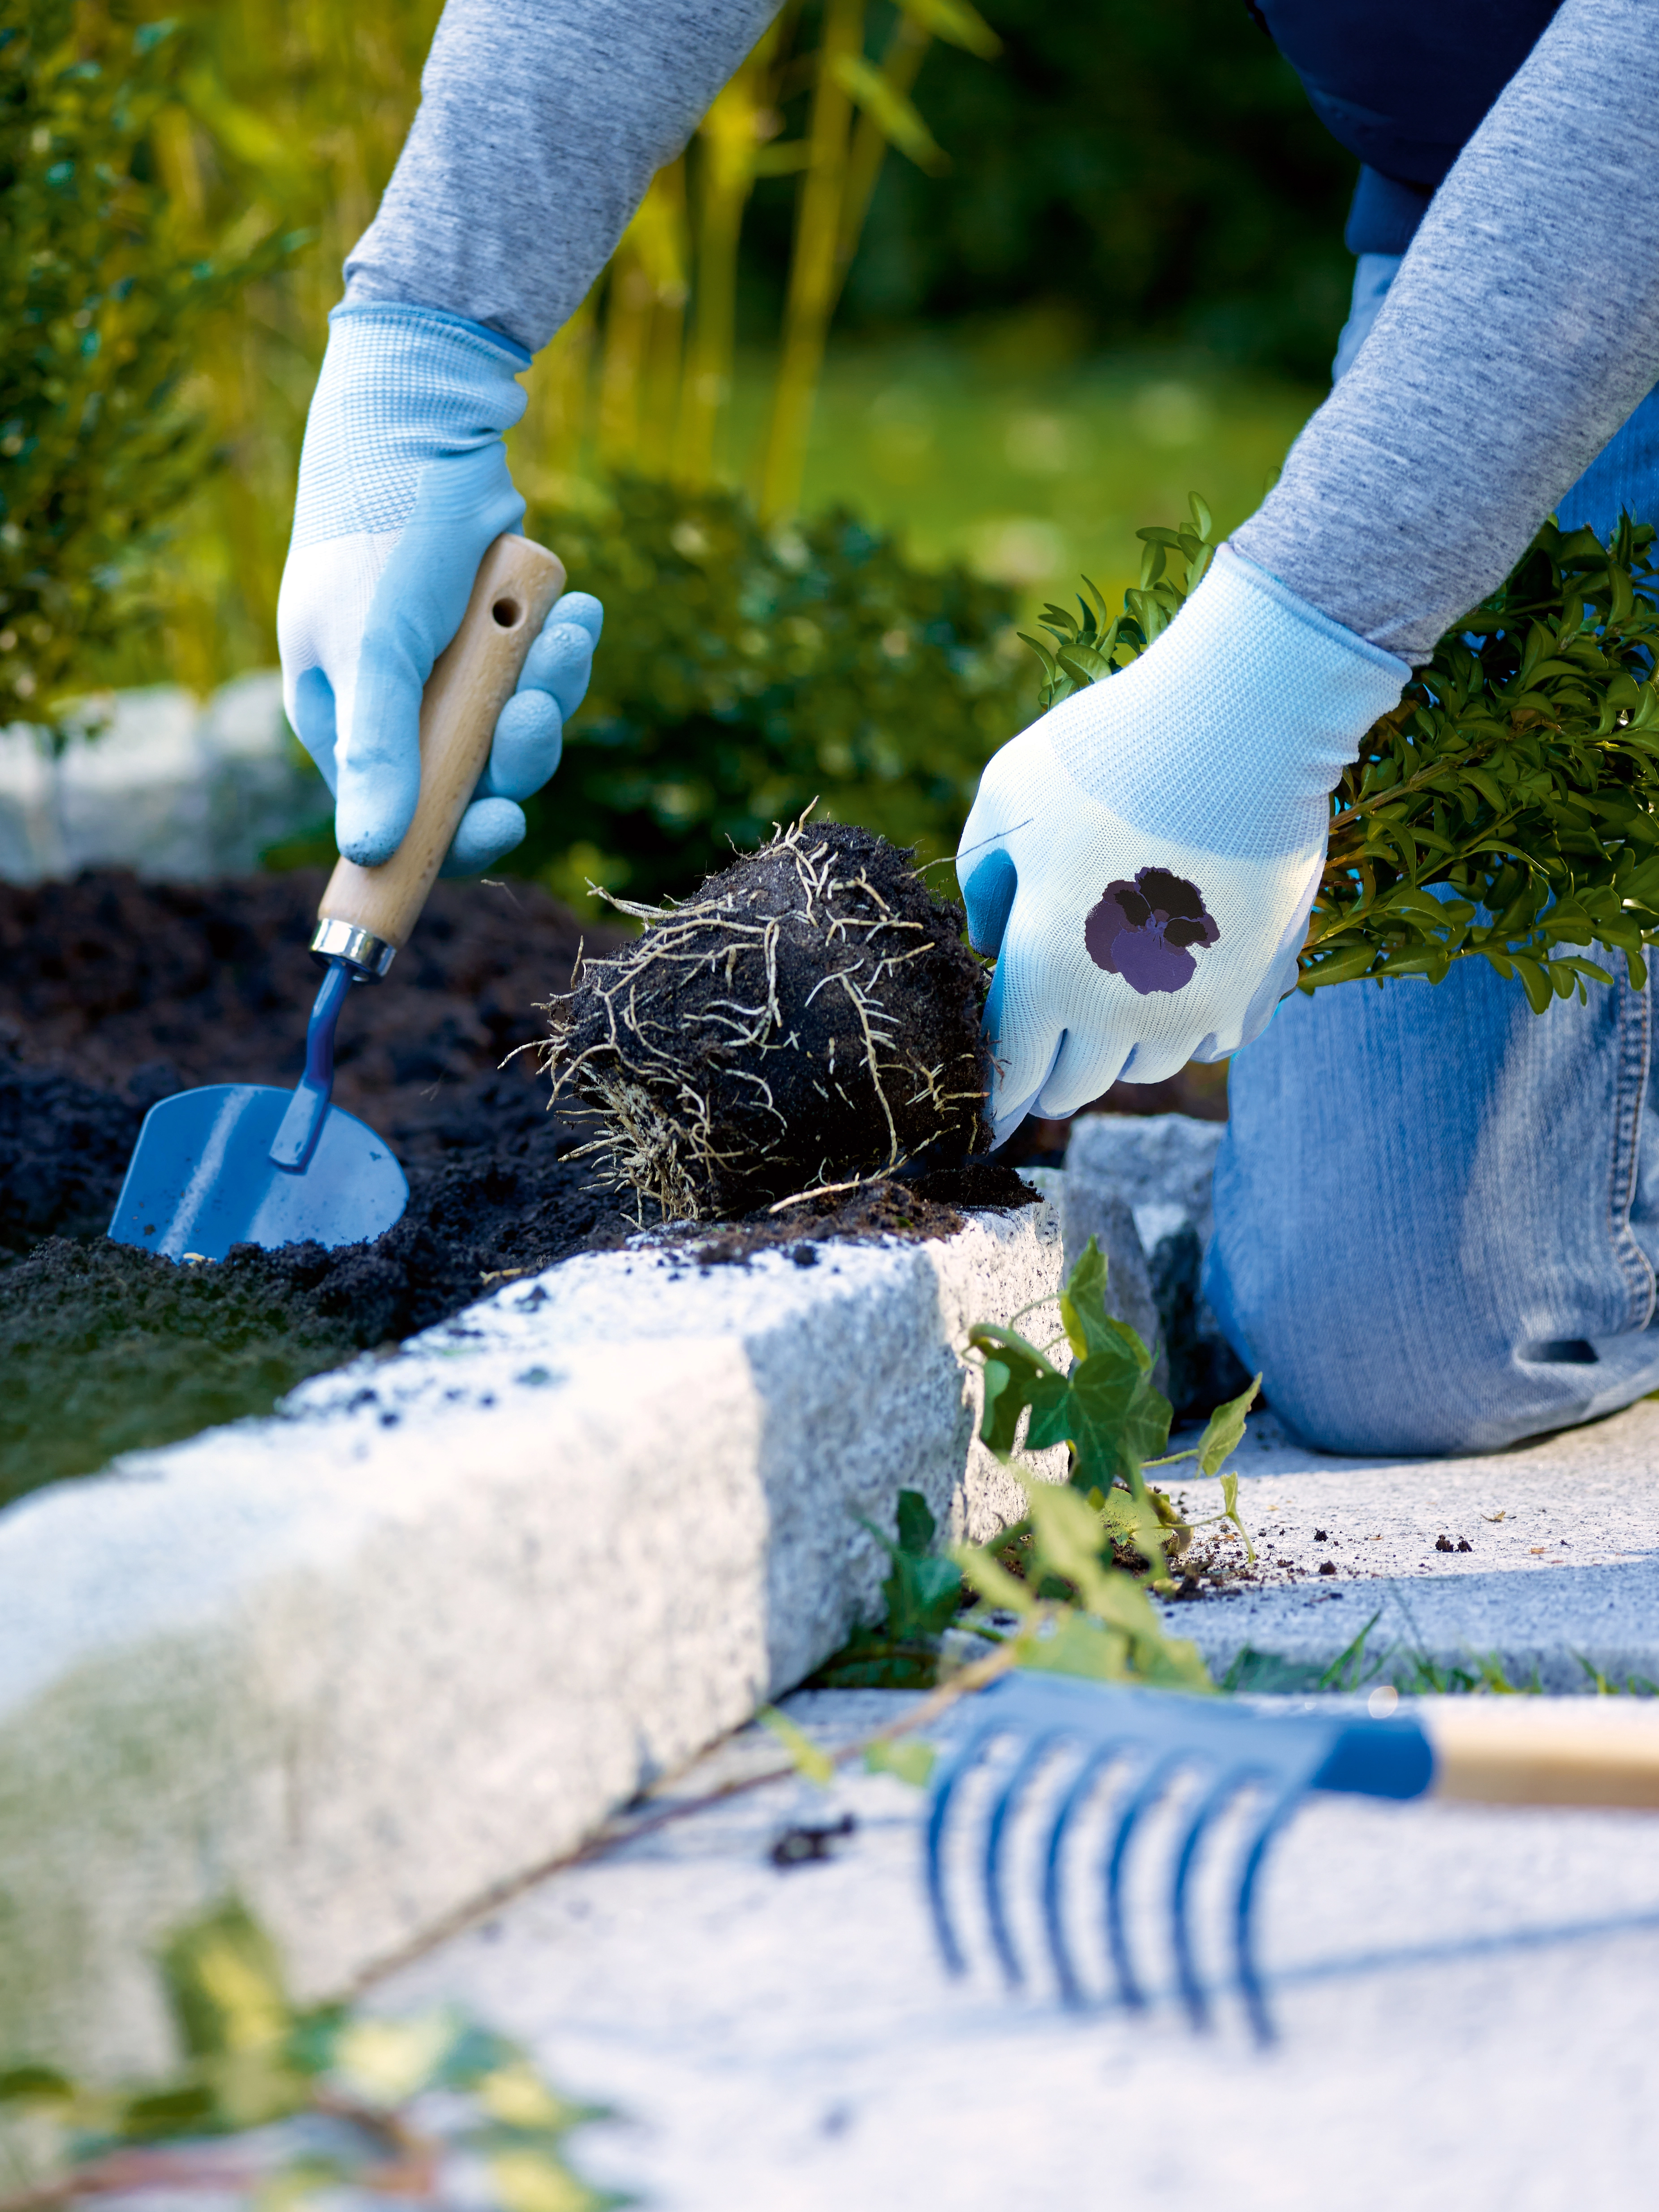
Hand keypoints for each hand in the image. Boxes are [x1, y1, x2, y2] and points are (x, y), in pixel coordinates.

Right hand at [277, 301, 601, 874]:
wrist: (425, 425)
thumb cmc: (382, 536)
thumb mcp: (373, 649)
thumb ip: (378, 752)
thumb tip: (369, 852)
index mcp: (344, 723)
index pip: (400, 822)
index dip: (452, 838)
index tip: (503, 822)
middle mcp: (397, 709)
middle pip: (475, 785)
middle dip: (518, 750)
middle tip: (538, 705)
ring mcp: (450, 674)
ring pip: (519, 731)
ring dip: (550, 691)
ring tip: (565, 636)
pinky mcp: (497, 639)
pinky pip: (542, 678)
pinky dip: (565, 651)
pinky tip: (580, 614)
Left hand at [957, 546, 1407, 1141]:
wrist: (1242, 728)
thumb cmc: (1108, 754)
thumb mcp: (1005, 798)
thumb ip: (983, 879)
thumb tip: (990, 939)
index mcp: (1047, 974)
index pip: (1011, 1073)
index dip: (994, 1102)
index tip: (984, 1123)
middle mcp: (1121, 1011)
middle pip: (1078, 1085)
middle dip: (1052, 1075)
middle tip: (1043, 1054)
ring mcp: (1197, 1006)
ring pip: (1149, 1066)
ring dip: (1124, 1046)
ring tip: (1115, 996)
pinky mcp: (1259, 987)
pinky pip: (1216, 1038)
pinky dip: (1193, 1022)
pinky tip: (1184, 978)